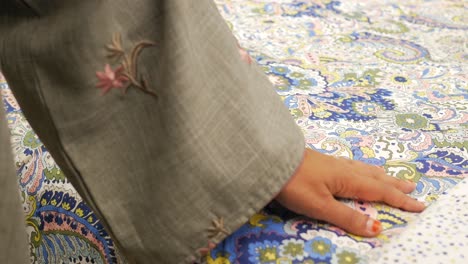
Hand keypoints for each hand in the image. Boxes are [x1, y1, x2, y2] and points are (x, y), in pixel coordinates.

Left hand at [276, 148, 425, 236]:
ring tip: (388, 177)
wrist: (269, 160)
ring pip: (362, 169)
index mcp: (347, 179)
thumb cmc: (293, 183)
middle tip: (411, 187)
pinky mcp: (320, 161)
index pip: (380, 191)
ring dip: (379, 175)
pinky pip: (350, 165)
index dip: (399, 200)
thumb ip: (346, 216)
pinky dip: (362, 168)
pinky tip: (354, 168)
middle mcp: (343, 169)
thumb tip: (376, 229)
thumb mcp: (320, 205)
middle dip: (393, 184)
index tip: (419, 205)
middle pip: (374, 177)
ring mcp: (331, 163)